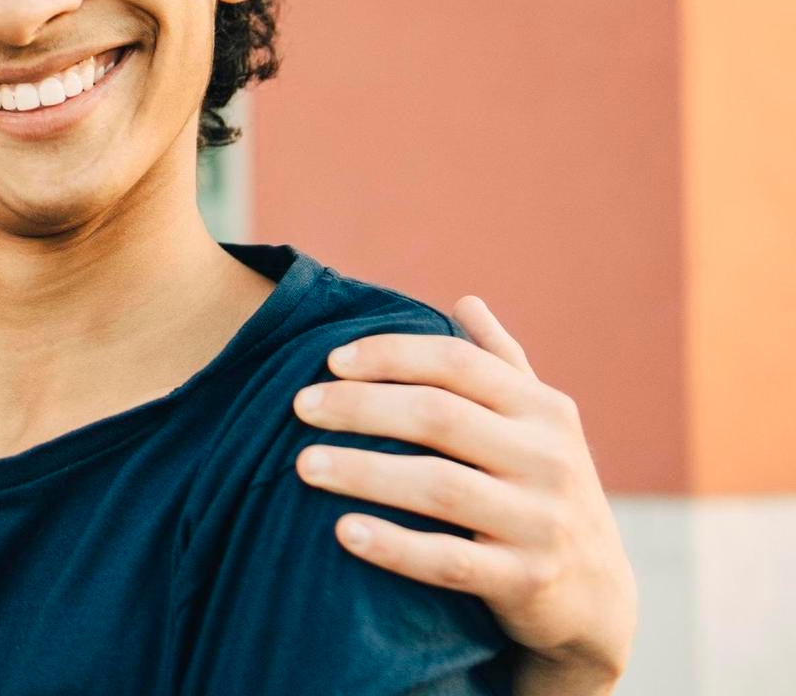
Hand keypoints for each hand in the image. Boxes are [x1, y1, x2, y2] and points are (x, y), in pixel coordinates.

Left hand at [292, 297, 635, 693]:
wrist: (598, 596)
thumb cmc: (543, 491)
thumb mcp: (541, 426)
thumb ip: (503, 364)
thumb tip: (467, 300)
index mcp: (544, 410)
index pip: (458, 363)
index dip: (391, 354)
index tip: (330, 360)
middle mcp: (549, 459)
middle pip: (439, 416)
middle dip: (361, 406)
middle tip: (299, 406)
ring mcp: (541, 522)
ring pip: (439, 486)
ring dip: (363, 472)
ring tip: (301, 465)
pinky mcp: (526, 581)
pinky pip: (449, 561)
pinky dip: (394, 546)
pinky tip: (343, 532)